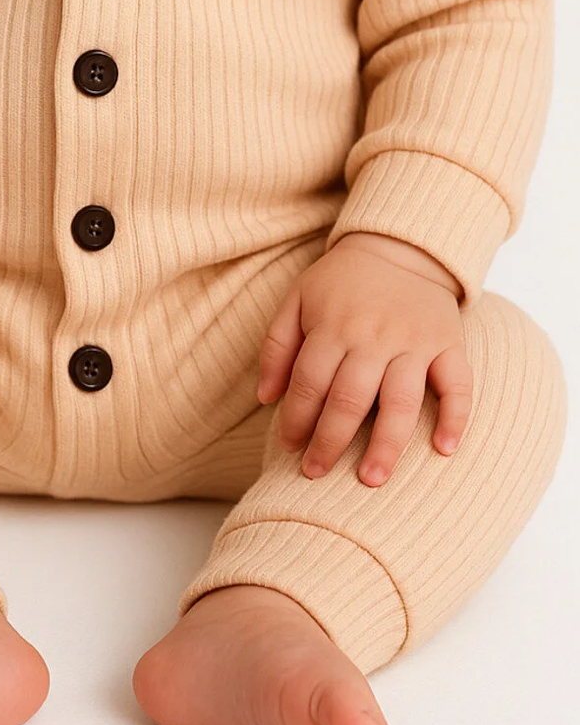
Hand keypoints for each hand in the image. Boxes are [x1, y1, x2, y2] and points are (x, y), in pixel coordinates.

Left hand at [256, 238, 472, 486]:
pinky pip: (458, 384)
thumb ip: (277, 345)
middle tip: (317, 474)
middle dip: (331, 442)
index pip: (310, 382)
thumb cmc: (342, 281)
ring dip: (387, 444)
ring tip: (371, 479)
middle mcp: (374, 336)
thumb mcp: (297, 298)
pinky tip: (444, 450)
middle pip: (350, 398)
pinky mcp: (449, 343)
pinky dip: (456, 417)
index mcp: (333, 325)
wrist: (400, 246)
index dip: (297, 419)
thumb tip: (265, 398)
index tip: (290, 449)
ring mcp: (415, 341)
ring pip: (401, 400)